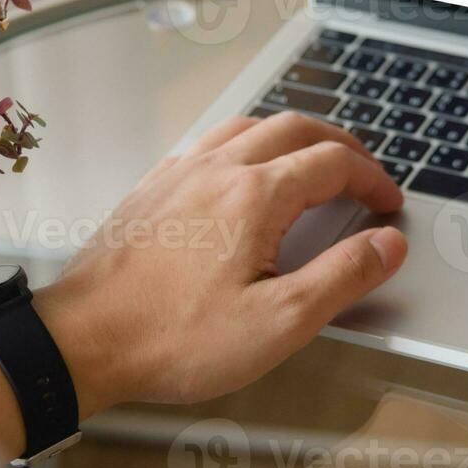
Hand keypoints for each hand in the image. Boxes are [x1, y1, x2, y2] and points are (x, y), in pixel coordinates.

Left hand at [34, 112, 406, 414]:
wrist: (80, 342)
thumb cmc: (172, 338)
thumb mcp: (279, 322)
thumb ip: (342, 277)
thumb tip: (387, 244)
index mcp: (255, 196)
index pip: (333, 164)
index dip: (371, 179)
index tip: (387, 202)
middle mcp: (218, 170)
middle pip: (295, 128)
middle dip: (340, 144)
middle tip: (363, 169)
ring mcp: (180, 174)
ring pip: (250, 125)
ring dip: (293, 134)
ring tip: (313, 156)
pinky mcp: (153, 189)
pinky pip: (209, 141)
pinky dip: (246, 141)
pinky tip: (243, 166)